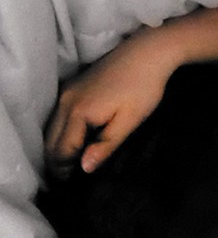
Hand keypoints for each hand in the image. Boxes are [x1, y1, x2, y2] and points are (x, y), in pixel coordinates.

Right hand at [45, 29, 180, 176]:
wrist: (147, 52)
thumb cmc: (144, 88)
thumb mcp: (129, 122)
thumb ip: (106, 145)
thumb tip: (84, 168)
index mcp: (79, 113)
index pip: (62, 149)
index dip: (65, 169)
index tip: (73, 185)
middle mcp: (66, 102)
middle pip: (51, 140)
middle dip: (57, 161)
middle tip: (70, 179)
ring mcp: (67, 92)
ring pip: (52, 127)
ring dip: (58, 146)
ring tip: (73, 163)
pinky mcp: (73, 86)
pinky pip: (59, 115)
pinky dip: (63, 132)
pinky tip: (77, 140)